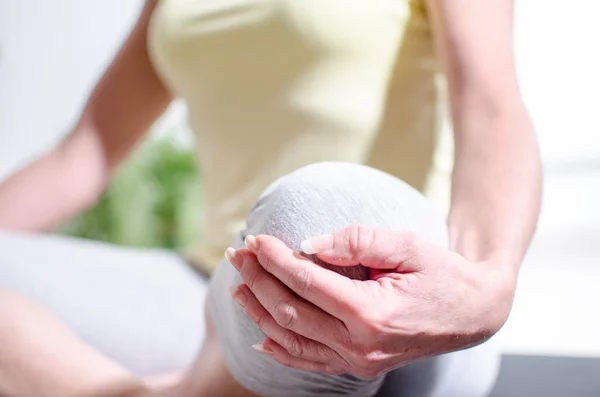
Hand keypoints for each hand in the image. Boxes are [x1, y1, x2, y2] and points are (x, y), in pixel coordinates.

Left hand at [226, 226, 515, 376]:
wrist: (473, 311)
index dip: (275, 260)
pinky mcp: (359, 365)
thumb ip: (357, 242)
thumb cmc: (442, 272)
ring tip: (238, 287)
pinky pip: (310, 362)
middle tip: (238, 255)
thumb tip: (309, 245)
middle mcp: (361, 344)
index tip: (255, 240)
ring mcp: (359, 361)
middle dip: (259, 280)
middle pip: (292, 311)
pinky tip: (262, 337)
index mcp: (372, 312)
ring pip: (293, 339)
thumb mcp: (408, 245)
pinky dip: (282, 350)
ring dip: (260, 312)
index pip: (307, 283)